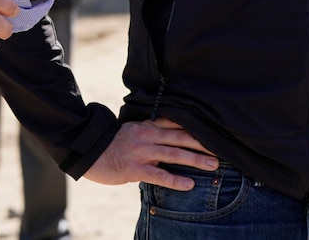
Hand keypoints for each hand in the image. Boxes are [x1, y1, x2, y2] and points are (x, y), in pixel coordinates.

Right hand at [83, 118, 217, 189]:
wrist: (88, 152)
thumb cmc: (111, 144)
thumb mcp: (132, 132)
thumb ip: (151, 133)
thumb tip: (171, 136)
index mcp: (147, 125)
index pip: (176, 124)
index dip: (195, 128)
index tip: (213, 132)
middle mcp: (146, 136)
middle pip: (180, 138)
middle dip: (202, 144)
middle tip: (221, 151)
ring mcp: (141, 152)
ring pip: (174, 155)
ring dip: (195, 160)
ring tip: (213, 166)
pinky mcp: (135, 168)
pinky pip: (159, 175)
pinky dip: (175, 180)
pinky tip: (189, 184)